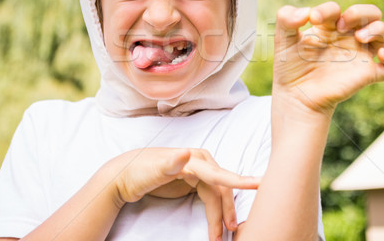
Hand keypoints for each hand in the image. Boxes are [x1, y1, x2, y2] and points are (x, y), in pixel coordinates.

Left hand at [110, 148, 260, 240]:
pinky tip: (217, 222)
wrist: (124, 174)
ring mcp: (198, 171)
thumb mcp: (152, 170)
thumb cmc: (137, 172)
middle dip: (226, 211)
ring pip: (217, 195)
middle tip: (229, 232)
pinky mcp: (194, 180)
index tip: (259, 184)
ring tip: (218, 235)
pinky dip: (215, 210)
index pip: (219, 175)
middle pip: (221, 189)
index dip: (239, 182)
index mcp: (193, 159)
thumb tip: (188, 152)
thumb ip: (170, 162)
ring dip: (220, 215)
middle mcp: (200, 162)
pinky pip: (211, 196)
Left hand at [273, 2, 383, 113]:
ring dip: (379, 30)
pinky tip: (382, 55)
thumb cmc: (290, 67)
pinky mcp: (366, 75)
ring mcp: (360, 56)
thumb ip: (286, 19)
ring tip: (360, 37)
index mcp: (331, 26)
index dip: (328, 9)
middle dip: (361, 12)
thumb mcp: (282, 40)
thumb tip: (307, 12)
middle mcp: (349, 38)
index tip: (314, 19)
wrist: (295, 97)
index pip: (337, 9)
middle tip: (343, 24)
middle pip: (371, 14)